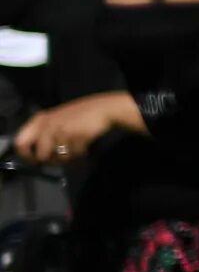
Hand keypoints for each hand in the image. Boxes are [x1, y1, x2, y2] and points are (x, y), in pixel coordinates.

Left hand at [11, 91, 140, 165]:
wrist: (103, 109)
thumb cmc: (79, 114)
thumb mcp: (56, 119)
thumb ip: (44, 133)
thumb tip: (37, 155)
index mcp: (40, 120)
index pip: (21, 143)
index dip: (27, 156)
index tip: (36, 162)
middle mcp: (48, 126)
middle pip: (41, 155)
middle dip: (51, 161)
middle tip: (60, 160)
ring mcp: (62, 131)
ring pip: (59, 158)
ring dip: (69, 159)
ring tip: (76, 153)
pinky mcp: (76, 137)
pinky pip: (75, 156)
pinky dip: (81, 156)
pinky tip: (85, 150)